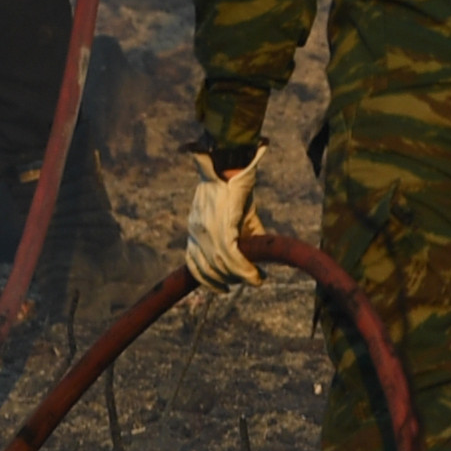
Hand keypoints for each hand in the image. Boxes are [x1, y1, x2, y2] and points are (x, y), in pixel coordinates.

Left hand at [181, 153, 263, 287]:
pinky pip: (232, 256)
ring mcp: (207, 229)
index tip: (222, 289)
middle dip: (227, 280)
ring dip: (239, 277)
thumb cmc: (235, 184)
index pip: (194, 263)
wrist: (233, 161)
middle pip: (207, 268)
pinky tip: (256, 275)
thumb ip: (243, 234)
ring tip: (254, 278)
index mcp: (195, 228)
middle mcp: (196, 231)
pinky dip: (245, 270)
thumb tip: (257, 255)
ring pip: (220, 266)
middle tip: (247, 280)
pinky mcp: (222, 224)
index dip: (207, 280)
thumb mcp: (235, 213)